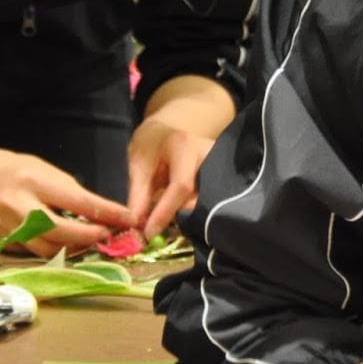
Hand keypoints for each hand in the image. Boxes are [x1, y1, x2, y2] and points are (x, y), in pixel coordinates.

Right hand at [0, 151, 135, 255]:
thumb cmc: (24, 172)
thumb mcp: (51, 173)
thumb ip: (76, 196)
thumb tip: (108, 217)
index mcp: (33, 181)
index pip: (77, 201)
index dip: (106, 212)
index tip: (129, 218)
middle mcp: (17, 205)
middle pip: (59, 231)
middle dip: (88, 237)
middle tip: (107, 235)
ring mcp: (7, 227)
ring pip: (47, 249)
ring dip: (74, 248)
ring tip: (91, 240)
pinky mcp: (3, 243)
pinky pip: (36, 253)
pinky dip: (55, 251)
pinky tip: (68, 245)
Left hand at [127, 116, 214, 237]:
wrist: (169, 131)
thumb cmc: (151, 144)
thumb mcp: (138, 164)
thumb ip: (138, 194)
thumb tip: (137, 225)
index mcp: (186, 146)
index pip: (181, 185)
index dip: (165, 211)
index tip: (149, 232)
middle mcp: (211, 155)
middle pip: (199, 198)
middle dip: (177, 219)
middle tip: (155, 232)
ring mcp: (222, 167)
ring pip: (206, 204)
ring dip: (184, 218)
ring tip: (162, 223)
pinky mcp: (225, 178)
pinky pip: (210, 203)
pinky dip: (192, 214)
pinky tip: (176, 218)